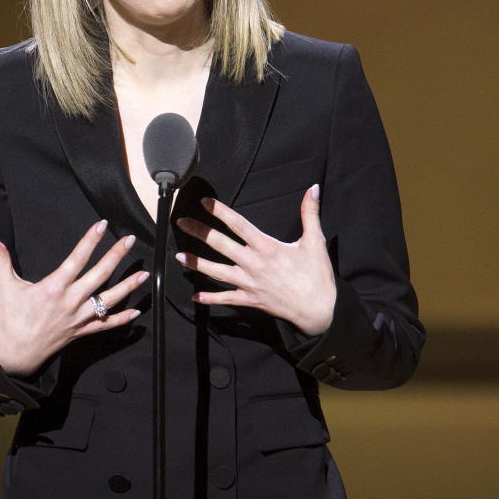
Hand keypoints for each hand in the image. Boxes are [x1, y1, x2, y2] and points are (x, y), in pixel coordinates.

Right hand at [0, 220, 147, 376]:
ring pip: (109, 301)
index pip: (77, 259)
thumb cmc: (9, 320)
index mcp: (53, 288)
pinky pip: (105, 326)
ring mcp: (78, 318)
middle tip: (130, 239)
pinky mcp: (81, 333)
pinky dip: (121, 320)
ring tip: (144, 274)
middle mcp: (70, 302)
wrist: (12, 356)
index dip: (90, 240)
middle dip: (117, 256)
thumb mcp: (3, 286)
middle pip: (99, 275)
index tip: (102, 225)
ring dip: (128, 287)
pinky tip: (136, 313)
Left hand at [174, 185, 335, 336]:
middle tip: (181, 222)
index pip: (238, 225)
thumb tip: (314, 188)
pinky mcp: (250, 300)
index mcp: (267, 247)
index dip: (220, 212)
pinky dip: (210, 299)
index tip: (205, 202)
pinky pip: (226, 299)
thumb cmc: (317, 276)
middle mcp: (253, 264)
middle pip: (220, 245)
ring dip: (196, 263)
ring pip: (216, 272)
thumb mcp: (315, 241)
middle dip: (199, 232)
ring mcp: (249, 284)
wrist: (320, 310)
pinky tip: (195, 297)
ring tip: (178, 256)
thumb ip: (310, 212)